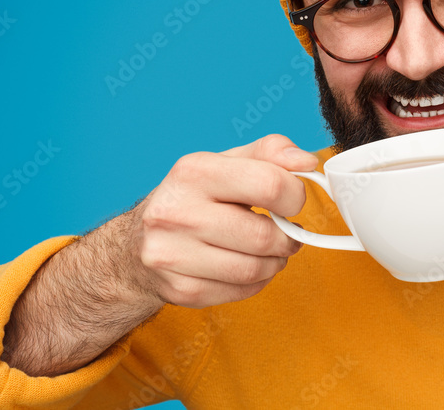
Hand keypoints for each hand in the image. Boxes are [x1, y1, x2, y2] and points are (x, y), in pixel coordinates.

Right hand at [133, 134, 318, 307]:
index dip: (295, 195)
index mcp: (193, 171)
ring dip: (275, 261)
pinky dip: (257, 281)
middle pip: (265, 235)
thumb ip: (270, 152)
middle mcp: (176, 212)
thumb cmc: (194, 198)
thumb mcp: (226, 163)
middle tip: (287, 232)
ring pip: (256, 269)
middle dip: (288, 237)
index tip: (292, 200)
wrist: (136, 245)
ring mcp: (173, 254)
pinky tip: (247, 265)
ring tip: (269, 250)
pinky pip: (242, 291)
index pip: (269, 184)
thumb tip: (307, 161)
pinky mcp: (180, 289)